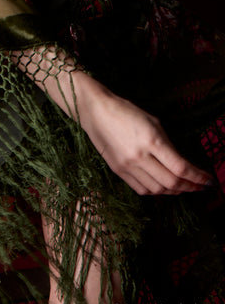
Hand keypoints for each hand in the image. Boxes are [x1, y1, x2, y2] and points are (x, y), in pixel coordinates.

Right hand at [74, 76, 213, 195]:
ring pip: (158, 190)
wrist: (94, 111)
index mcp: (150, 140)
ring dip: (175, 192)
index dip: (198, 177)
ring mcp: (127, 166)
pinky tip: (163, 188)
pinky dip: (156, 192)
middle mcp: (139, 156)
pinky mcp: (118, 171)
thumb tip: (181, 164)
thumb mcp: (152, 121)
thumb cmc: (124, 110)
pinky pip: (142, 189)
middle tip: (200, 186)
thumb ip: (167, 144)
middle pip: (171, 182)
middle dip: (190, 187)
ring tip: (184, 188)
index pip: (181, 167)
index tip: (209, 181)